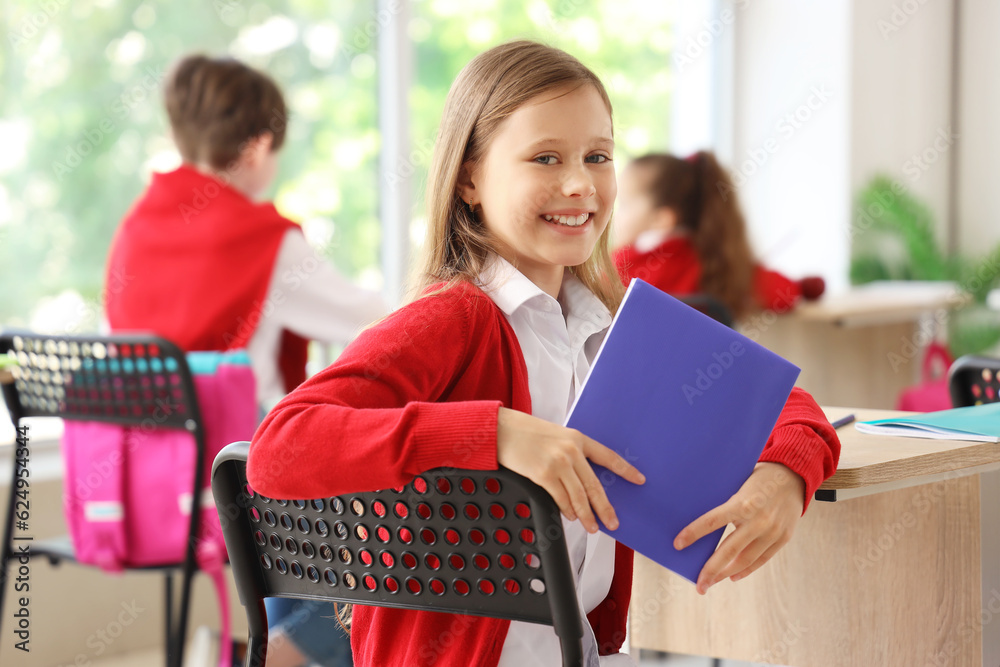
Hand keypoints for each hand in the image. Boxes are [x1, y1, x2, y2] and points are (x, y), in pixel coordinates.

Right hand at [496, 407, 645, 533]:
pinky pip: (560, 498)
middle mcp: (571, 450)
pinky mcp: (543, 474)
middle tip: (613, 521)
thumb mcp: (554, 436)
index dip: (625, 470)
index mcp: (577, 438)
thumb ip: (570, 453)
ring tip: (592, 527)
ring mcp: (558, 462)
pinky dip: (567, 511)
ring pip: (579, 496)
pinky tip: (570, 516)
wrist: (500, 429)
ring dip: (587, 515)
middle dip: (605, 507)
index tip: (639, 479)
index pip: (608, 456)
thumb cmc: (524, 432)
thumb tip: (580, 481)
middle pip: (595, 485)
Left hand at [673, 462, 805, 594]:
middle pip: (729, 551)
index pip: (712, 522)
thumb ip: (724, 502)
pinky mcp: (783, 538)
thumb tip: (698, 521)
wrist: (794, 474)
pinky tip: (733, 576)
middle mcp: (758, 520)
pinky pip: (762, 559)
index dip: (693, 534)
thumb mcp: (738, 483)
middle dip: (711, 571)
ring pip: (746, 560)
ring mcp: (773, 531)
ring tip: (711, 582)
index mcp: (743, 503)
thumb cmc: (758, 477)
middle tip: (699, 586)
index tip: (677, 545)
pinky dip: (747, 569)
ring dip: (727, 574)